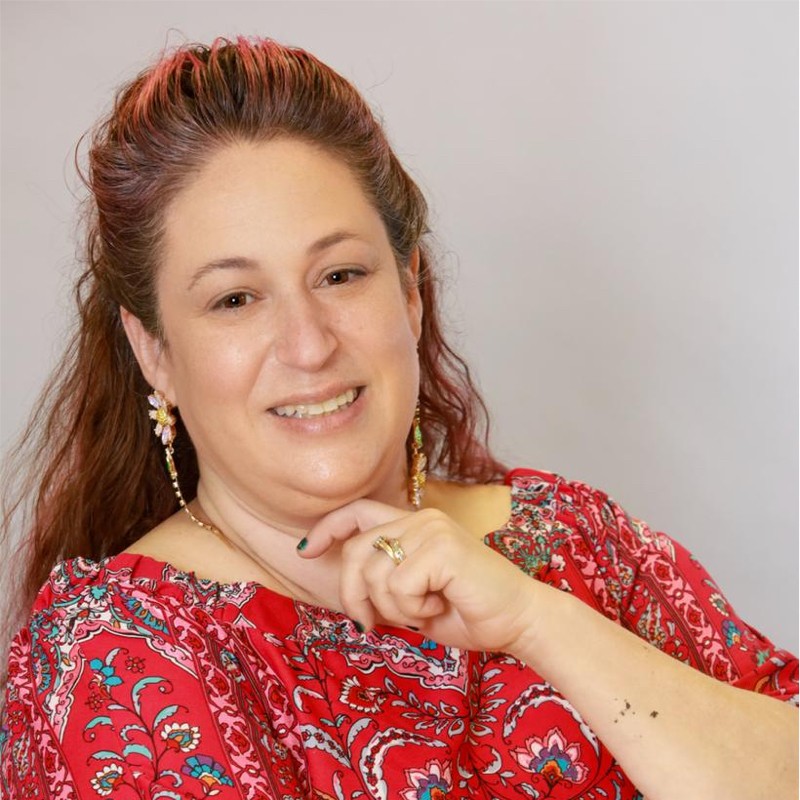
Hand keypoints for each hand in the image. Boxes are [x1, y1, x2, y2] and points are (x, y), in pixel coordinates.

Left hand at [298, 499, 542, 653]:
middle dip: (352, 595)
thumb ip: (383, 583)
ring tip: (425, 609)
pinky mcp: (441, 546)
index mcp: (414, 524)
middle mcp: (420, 518)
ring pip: (374, 574)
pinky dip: (413, 608)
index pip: (358, 512)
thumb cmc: (468, 612)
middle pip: (356, 552)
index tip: (306, 551)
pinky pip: (398, 586)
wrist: (518, 621)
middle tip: (370, 624)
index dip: (328, 529)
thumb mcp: (413, 598)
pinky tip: (441, 604)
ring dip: (392, 608)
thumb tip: (347, 590)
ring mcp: (431, 528)